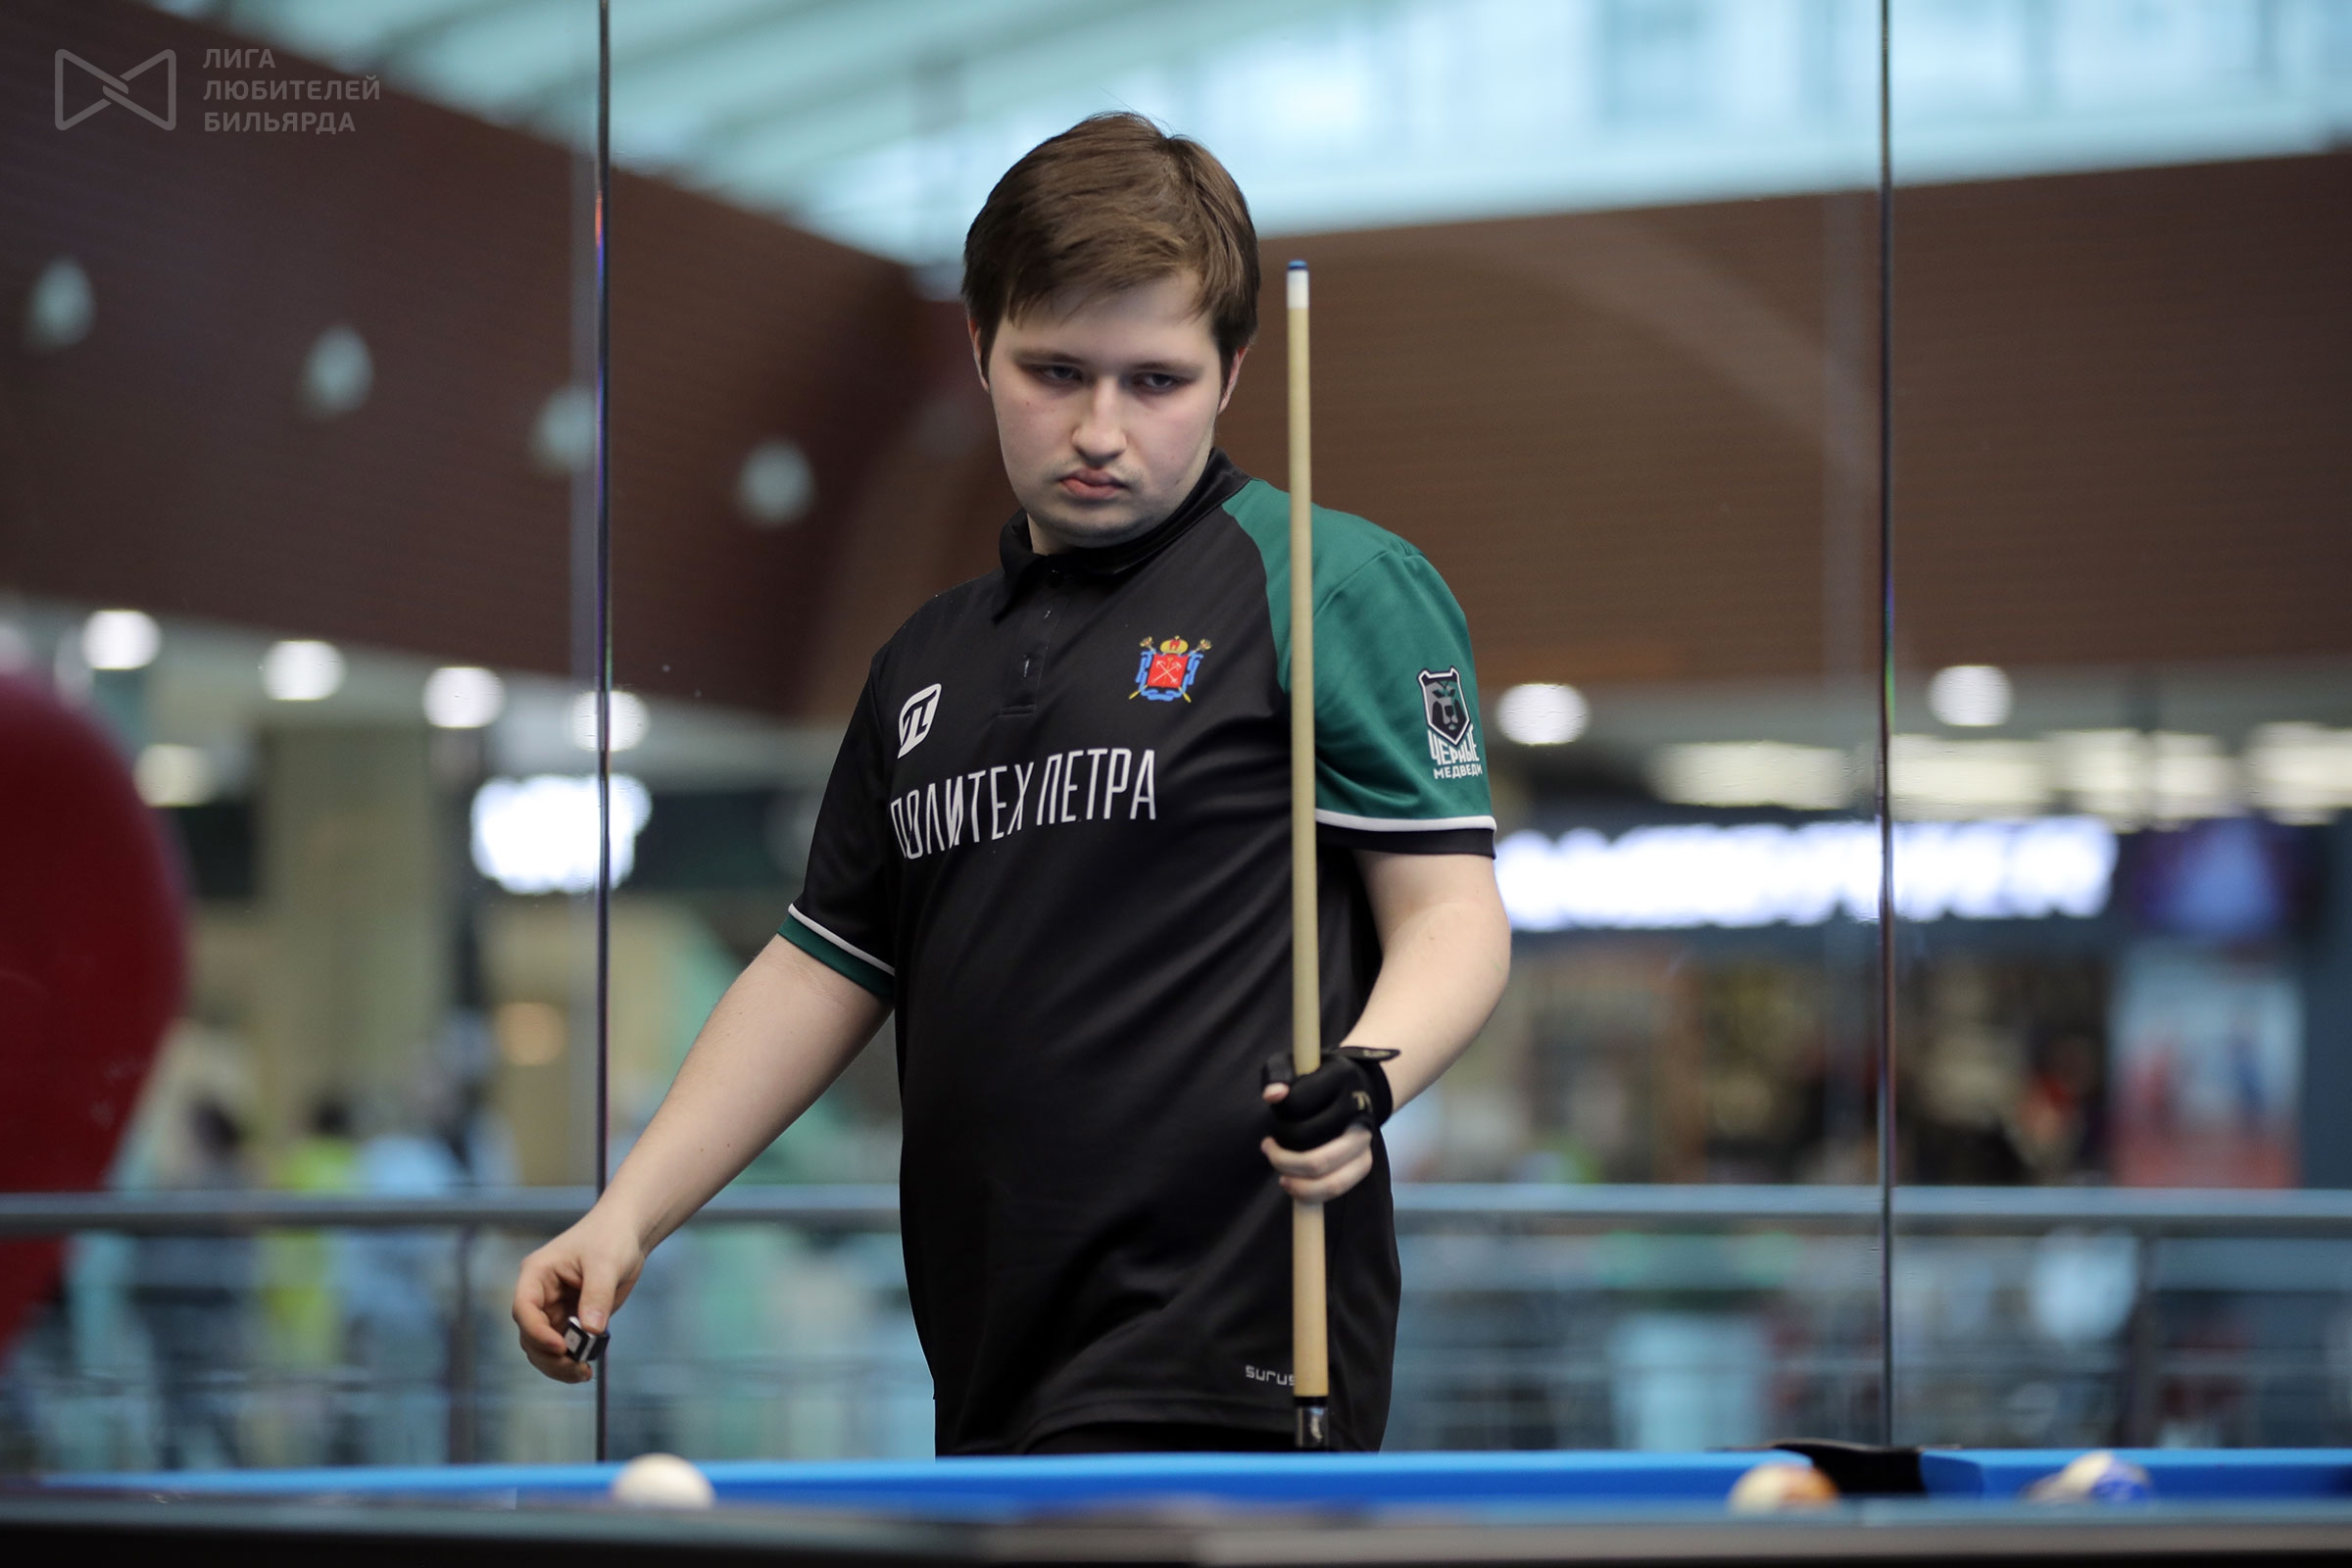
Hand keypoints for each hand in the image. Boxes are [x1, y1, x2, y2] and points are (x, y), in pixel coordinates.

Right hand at [512, 1210, 645, 1382]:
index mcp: (537, 1274)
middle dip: (549, 1356)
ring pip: (543, 1347)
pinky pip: (563, 1347)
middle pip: (530, 1335)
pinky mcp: (570, 1319)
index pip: (524, 1308)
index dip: (536, 1331)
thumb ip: (597, 1296)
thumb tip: (591, 1331)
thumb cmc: (611, 1237)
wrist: (627, 1234)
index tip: (560, 1347)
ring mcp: (553, 1309)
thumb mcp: (606, 1263)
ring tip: (582, 1373)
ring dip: (558, 1365)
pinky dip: (571, 1360)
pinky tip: (586, 1369)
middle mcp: (540, 1294)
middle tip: (576, 1368)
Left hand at [1260, 1079, 1376, 1202]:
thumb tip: (1272, 1096)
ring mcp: (1365, 1143)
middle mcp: (1359, 1116)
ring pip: (1330, 1180)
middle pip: (1317, 1157)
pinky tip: (1294, 1184)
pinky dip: (1311, 1194)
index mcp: (1342, 1081)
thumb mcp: (1295, 1066)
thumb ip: (1278, 1075)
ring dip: (1298, 1184)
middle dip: (1283, 1160)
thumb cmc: (1317, 1079)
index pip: (1302, 1104)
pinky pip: (1337, 1188)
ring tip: (1281, 1177)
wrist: (1356, 1087)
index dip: (1281, 1115)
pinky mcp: (1365, 1162)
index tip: (1272, 1110)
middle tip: (1267, 1148)